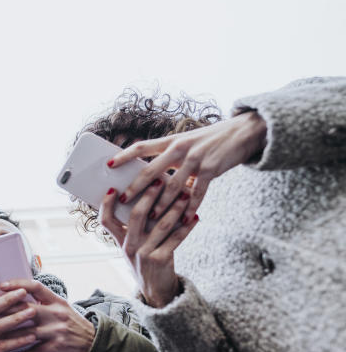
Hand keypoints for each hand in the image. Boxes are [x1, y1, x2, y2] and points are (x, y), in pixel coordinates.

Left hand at [0, 279, 94, 351]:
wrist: (92, 343)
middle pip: (27, 309)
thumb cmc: (71, 323)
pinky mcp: (58, 347)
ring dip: (9, 336)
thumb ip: (42, 301)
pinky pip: (35, 351)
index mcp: (57, 300)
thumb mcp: (60, 307)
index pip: (36, 286)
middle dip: (6, 312)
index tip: (1, 285)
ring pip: (27, 332)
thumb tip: (16, 294)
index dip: (18, 284)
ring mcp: (57, 330)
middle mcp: (57, 313)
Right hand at [99, 181, 198, 307]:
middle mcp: (129, 246)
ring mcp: (144, 254)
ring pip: (160, 224)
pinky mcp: (161, 260)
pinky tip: (195, 217)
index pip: (106, 221)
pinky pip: (176, 238)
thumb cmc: (146, 262)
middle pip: (136, 215)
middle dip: (148, 195)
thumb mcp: (134, 247)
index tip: (113, 188)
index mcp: (120, 241)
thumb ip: (135, 227)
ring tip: (185, 194)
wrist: (156, 291)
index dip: (106, 204)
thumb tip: (147, 198)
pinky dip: (187, 226)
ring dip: (175, 207)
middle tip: (159, 180)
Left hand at [109, 111, 266, 222]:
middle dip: (136, 187)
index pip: (142, 147)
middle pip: (152, 170)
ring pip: (173, 186)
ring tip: (150, 217)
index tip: (108, 164)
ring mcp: (196, 159)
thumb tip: (151, 175)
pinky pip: (197, 193)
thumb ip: (170, 157)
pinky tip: (183, 219)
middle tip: (123, 199)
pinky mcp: (211, 170)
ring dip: (160, 204)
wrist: (243, 132)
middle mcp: (180, 148)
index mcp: (171, 141)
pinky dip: (189, 207)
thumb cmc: (210, 140)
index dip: (124, 155)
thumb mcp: (187, 142)